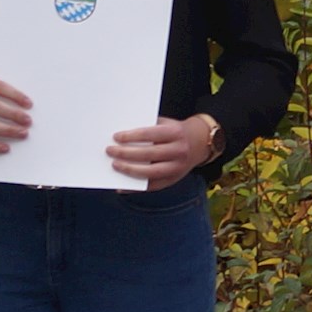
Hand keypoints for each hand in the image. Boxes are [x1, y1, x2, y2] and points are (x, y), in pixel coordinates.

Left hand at [107, 113, 223, 190]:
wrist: (200, 142)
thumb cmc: (175, 131)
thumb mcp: (166, 123)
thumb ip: (148, 128)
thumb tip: (121, 137)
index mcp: (176, 133)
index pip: (150, 134)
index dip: (132, 136)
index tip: (116, 137)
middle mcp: (179, 151)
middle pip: (149, 154)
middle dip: (127, 153)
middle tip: (110, 151)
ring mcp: (178, 167)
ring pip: (151, 172)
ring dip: (130, 170)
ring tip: (115, 165)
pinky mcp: (174, 180)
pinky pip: (153, 186)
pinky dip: (136, 187)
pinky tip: (122, 186)